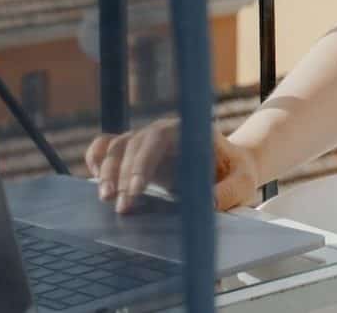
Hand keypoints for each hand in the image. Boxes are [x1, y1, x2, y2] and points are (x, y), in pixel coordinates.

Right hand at [85, 118, 260, 212]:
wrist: (232, 168)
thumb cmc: (237, 173)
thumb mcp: (243, 182)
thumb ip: (228, 191)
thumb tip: (208, 203)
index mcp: (190, 130)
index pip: (159, 137)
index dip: (143, 161)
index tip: (136, 189)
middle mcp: (165, 132)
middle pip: (133, 143)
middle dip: (122, 174)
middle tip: (121, 206)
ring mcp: (148, 141)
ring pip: (117, 147)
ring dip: (106, 170)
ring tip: (104, 198)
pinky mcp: (137, 155)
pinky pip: (109, 148)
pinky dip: (97, 158)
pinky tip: (93, 178)